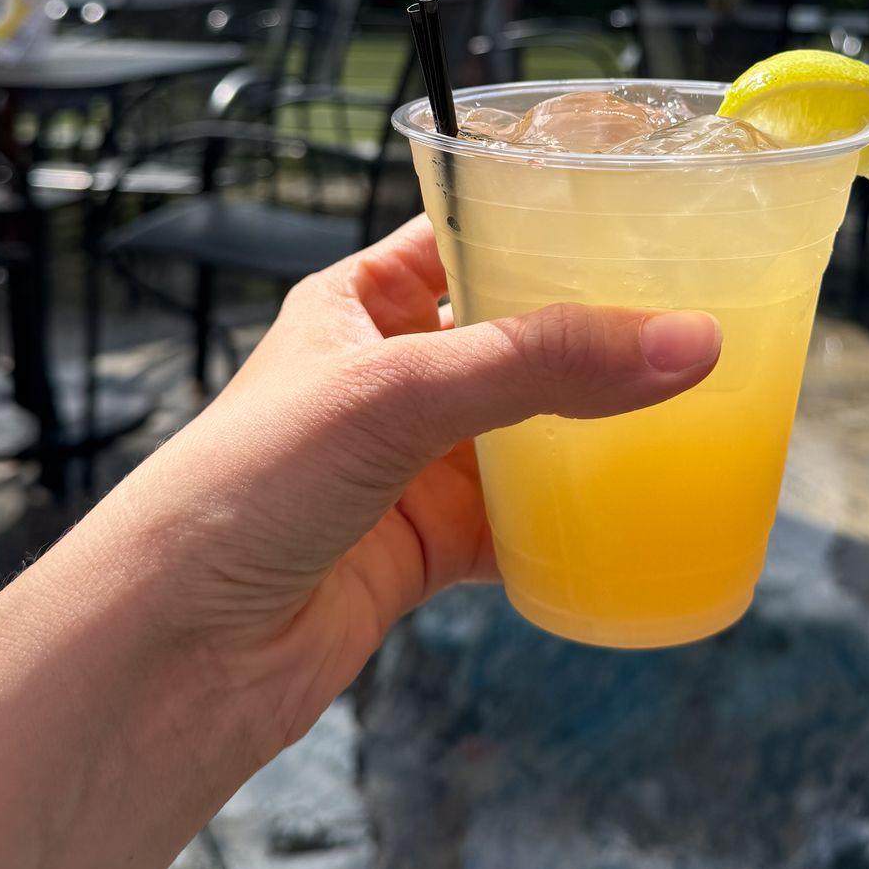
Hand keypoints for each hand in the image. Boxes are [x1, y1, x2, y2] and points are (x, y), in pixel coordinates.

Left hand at [108, 216, 721, 760]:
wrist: (172, 656)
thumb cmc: (240, 489)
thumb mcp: (395, 392)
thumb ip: (540, 363)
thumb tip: (686, 341)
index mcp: (357, 303)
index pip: (464, 233)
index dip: (540, 219)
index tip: (640, 212)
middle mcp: (388, 376)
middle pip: (515, 334)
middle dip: (594, 330)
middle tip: (696, 311)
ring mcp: (412, 465)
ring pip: (531, 429)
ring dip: (596, 427)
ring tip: (695, 404)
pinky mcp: (428, 548)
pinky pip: (526, 522)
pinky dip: (579, 520)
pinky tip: (641, 512)